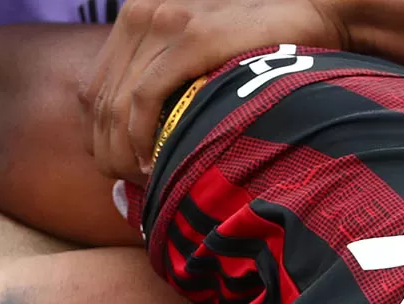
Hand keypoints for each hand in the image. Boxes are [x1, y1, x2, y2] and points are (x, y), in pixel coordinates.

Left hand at [81, 0, 346, 181]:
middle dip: (110, 153)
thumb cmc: (255, 49)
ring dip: (125, 153)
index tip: (122, 171)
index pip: (92, 92)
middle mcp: (140, 14)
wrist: (312, 12)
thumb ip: (159, 85)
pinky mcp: (191, 35)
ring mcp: (163, 20)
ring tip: (149, 180)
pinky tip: (155, 162)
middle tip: (135, 187)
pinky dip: (140, 136)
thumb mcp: (193, 59)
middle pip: (98, 102)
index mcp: (135, 19)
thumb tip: (126, 150)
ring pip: (115, 104)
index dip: (100, 139)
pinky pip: (143, 96)